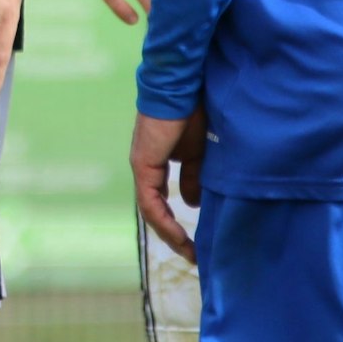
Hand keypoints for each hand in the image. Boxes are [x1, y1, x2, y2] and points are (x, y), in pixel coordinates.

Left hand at [131, 107, 207, 261]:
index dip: (177, 223)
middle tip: (194, 255)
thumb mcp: (200, 152)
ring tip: (190, 251)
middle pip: (156, 211)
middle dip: (174, 236)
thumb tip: (193, 204)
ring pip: (152, 211)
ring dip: (170, 234)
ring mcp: (143, 167)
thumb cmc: (194, 110)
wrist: (183, 86)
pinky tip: (180, 235)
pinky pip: (151, 203)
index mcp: (159, 162)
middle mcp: (147, 167)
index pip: (162, 200)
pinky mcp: (143, 165)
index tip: (197, 241)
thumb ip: (195, 177)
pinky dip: (165, 222)